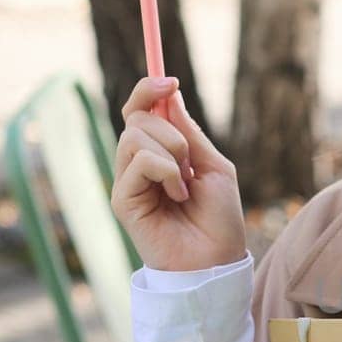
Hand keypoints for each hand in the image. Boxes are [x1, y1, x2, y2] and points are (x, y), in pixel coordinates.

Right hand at [111, 77, 247, 271]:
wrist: (216, 259)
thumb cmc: (219, 220)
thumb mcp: (213, 166)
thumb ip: (189, 133)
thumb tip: (170, 95)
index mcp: (159, 155)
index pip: (139, 111)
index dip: (148, 91)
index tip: (170, 81)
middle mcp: (138, 166)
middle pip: (136, 117)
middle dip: (171, 131)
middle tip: (190, 163)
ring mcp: (127, 182)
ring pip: (135, 135)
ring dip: (171, 152)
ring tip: (185, 184)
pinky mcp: (122, 200)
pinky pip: (137, 161)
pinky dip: (165, 171)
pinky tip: (177, 196)